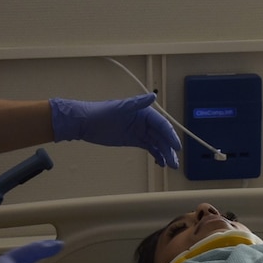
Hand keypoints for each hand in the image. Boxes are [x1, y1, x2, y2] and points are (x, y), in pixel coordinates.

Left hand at [51, 93, 181, 167]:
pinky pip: (149, 148)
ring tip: (171, 166)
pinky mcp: (134, 140)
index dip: (170, 135)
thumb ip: (138, 103)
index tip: (177, 147)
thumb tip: (154, 96)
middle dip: (169, 149)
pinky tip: (161, 163)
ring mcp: (140, 132)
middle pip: (162, 136)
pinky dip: (157, 155)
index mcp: (144, 112)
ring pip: (157, 143)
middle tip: (175, 162)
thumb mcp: (121, 108)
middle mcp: (145, 122)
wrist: (86, 123)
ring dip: (165, 154)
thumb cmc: (102, 113)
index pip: (162, 124)